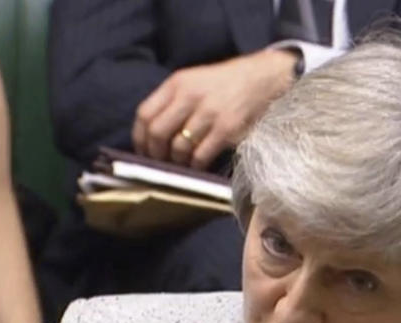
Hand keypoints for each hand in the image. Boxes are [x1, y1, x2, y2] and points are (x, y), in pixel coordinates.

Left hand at [132, 49, 297, 169]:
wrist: (261, 79)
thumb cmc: (223, 84)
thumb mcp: (192, 81)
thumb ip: (171, 101)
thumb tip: (150, 135)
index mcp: (177, 83)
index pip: (144, 114)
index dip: (139, 138)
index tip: (143, 150)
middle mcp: (190, 96)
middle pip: (157, 132)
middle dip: (155, 153)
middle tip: (160, 162)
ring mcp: (209, 113)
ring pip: (178, 148)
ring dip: (177, 161)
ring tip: (181, 162)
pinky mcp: (226, 129)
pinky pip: (200, 156)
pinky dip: (196, 165)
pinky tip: (198, 164)